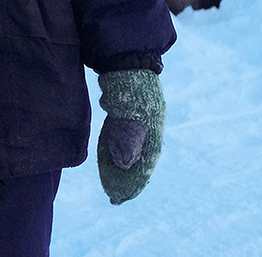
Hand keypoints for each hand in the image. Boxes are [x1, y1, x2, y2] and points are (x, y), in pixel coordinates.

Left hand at [96, 69, 164, 204]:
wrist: (128, 64)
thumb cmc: (130, 90)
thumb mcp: (128, 116)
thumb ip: (126, 139)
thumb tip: (124, 164)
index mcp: (152, 135)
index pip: (142, 167)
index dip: (131, 184)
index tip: (119, 198)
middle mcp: (147, 133)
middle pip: (137, 162)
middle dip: (126, 180)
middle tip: (115, 197)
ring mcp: (138, 125)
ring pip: (130, 152)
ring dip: (121, 168)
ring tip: (112, 183)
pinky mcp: (128, 117)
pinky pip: (122, 141)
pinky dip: (115, 152)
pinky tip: (109, 159)